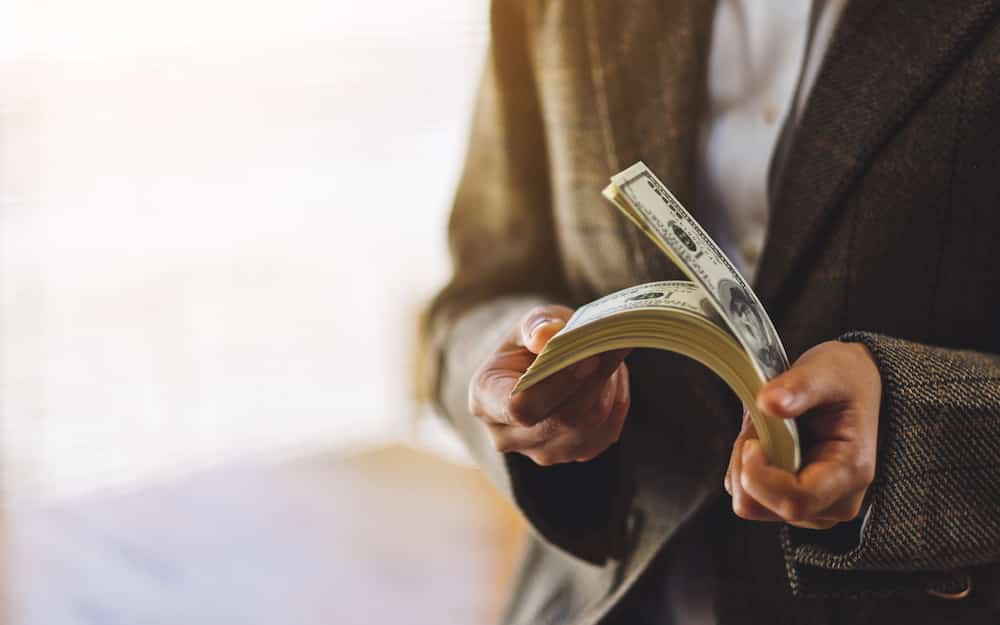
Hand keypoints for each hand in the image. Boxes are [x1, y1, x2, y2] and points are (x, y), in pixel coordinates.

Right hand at [468, 305, 630, 465]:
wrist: (536, 365)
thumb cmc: (531, 341)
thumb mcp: (530, 321)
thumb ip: (535, 324)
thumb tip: (547, 336)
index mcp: (485, 399)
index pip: (520, 408)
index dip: (557, 386)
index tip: (587, 357)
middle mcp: (507, 435)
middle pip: (560, 422)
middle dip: (594, 384)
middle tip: (616, 348)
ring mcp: (539, 451)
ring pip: (586, 430)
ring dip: (608, 391)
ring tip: (613, 355)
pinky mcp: (570, 455)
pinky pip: (603, 435)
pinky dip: (616, 405)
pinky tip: (614, 377)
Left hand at [724, 341, 880, 528]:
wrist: (852, 386)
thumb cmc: (845, 380)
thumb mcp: (828, 370)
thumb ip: (800, 386)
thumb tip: (769, 403)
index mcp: (850, 473)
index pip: (796, 501)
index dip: (760, 477)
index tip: (751, 442)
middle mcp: (834, 501)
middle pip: (765, 507)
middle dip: (746, 463)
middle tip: (760, 422)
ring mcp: (813, 508)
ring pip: (751, 504)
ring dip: (743, 463)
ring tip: (767, 429)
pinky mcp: (791, 502)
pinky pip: (749, 495)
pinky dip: (744, 467)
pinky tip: (766, 441)